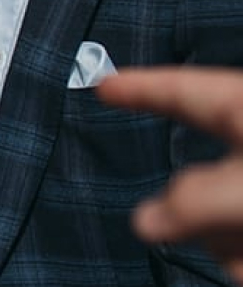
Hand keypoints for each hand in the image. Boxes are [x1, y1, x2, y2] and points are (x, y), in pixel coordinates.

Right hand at [99, 67, 242, 281]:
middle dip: (196, 216)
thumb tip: (144, 220)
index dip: (138, 86)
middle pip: (191, 180)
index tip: (104, 85)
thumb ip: (191, 201)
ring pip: (213, 224)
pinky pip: (235, 247)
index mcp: (242, 111)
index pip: (179, 91)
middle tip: (220, 227)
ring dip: (228, 245)